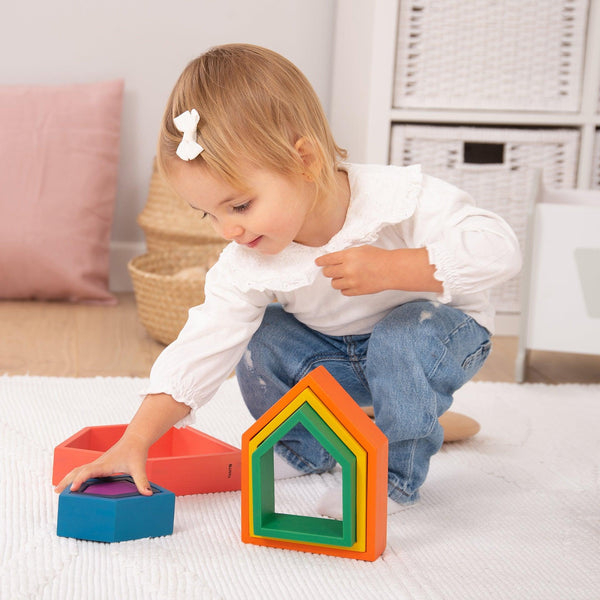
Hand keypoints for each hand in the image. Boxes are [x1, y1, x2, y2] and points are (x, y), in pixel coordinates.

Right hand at [54, 433, 152, 495]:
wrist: (136, 439)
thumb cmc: (136, 451)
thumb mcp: (139, 467)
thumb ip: (142, 481)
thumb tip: (147, 494)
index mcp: (105, 464)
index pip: (88, 472)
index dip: (80, 480)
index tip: (72, 489)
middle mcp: (99, 463)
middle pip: (77, 471)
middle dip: (66, 480)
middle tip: (57, 492)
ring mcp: (98, 463)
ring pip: (79, 469)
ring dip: (68, 478)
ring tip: (60, 489)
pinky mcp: (100, 464)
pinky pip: (84, 470)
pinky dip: (76, 476)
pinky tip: (75, 484)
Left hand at [316, 245, 442, 295]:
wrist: (392, 269)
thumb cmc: (379, 257)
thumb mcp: (361, 249)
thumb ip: (347, 254)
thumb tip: (334, 259)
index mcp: (348, 256)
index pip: (327, 259)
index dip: (321, 261)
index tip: (318, 262)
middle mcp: (348, 269)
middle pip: (327, 272)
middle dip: (329, 270)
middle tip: (332, 269)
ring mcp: (352, 281)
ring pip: (334, 283)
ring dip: (337, 280)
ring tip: (344, 276)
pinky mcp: (357, 291)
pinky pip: (343, 291)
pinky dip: (345, 288)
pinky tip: (351, 283)